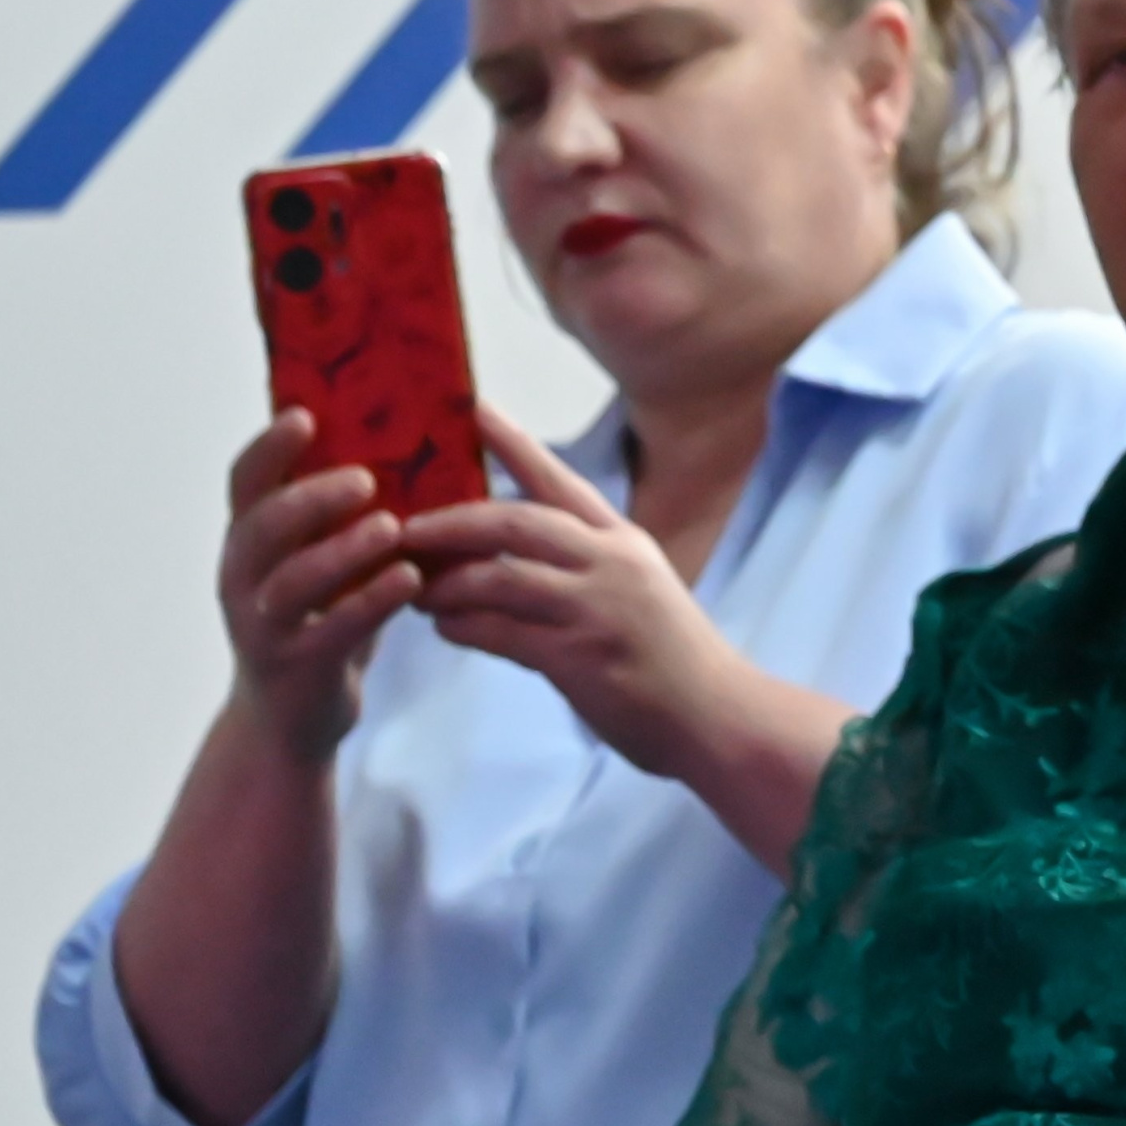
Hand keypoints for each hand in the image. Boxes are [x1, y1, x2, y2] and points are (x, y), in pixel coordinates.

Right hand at [214, 411, 419, 761]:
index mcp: (248, 542)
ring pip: (291, 579)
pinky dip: (370, 601)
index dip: (268, 447)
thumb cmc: (321, 623)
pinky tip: (411, 579)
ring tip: (391, 526)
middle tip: (365, 477)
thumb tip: (404, 451)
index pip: (245, 482)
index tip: (304, 414)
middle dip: (310, 497)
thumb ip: (345, 520)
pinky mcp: (296, 664)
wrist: (294, 719)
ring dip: (341, 549)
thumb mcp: (324, 566)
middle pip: (261, 525)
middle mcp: (243, 577)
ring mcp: (263, 623)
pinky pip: (332, 628)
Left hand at [404, 407, 751, 774]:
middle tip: (405, 528)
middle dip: (450, 521)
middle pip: (513, 520)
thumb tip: (506, 558)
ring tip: (416, 590)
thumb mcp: (640, 591)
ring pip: (496, 575)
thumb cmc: (676, 659)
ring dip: (445, 582)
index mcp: (624, 542)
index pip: (560, 481)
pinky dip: (462, 626)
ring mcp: (595, 608)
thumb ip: (584, 568)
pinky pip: (498, 631)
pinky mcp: (578, 655)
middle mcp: (611, 563)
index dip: (515, 443)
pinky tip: (446, 628)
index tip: (474, 408)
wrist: (719, 717)